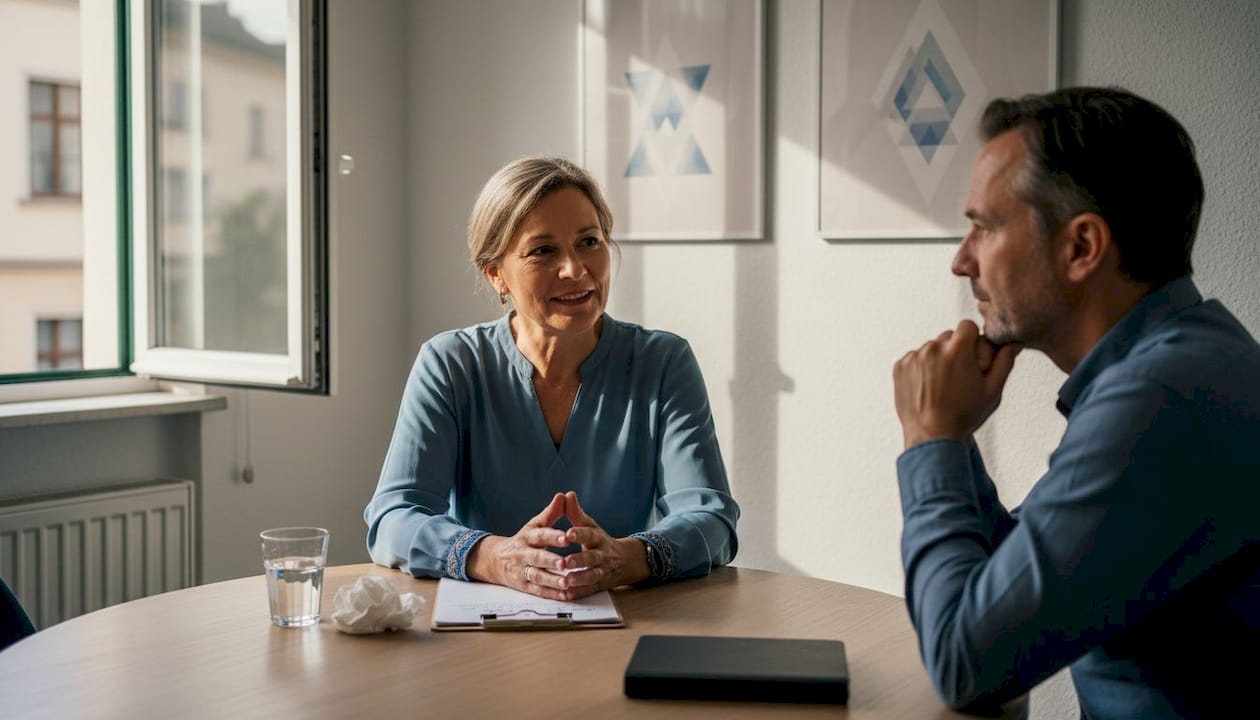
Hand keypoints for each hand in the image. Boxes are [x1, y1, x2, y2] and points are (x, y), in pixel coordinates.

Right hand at [465, 493, 570, 600]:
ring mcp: (522, 571)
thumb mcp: (534, 525)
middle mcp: (523, 554)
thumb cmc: (523, 540)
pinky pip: (538, 591)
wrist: (495, 560)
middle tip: (565, 562)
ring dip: (552, 580)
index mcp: (527, 537)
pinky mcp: (524, 586)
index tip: (567, 537)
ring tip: (567, 582)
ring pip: (537, 576)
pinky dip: (551, 594)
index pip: (540, 535)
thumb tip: (563, 495)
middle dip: (550, 560)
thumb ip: (551, 513)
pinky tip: (565, 595)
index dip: (553, 536)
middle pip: (536, 558)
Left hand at [556, 491, 649, 598]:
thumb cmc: (600, 541)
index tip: (567, 534)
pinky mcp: (598, 585)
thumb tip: (567, 495)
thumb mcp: (590, 526)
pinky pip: (588, 590)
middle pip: (591, 558)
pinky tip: (566, 595)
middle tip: (565, 561)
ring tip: (566, 580)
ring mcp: (601, 571)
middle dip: (579, 560)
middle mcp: (602, 555)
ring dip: (579, 579)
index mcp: (598, 538)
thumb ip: (576, 513)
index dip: (579, 534)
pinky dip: (578, 593)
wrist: (626, 562)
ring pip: (592, 576)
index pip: (589, 534)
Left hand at [893, 320, 1019, 448]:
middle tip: (961, 377)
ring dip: (939, 360)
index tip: (974, 362)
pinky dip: (922, 368)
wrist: (932, 436)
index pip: (968, 326)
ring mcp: (913, 357)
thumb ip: (1004, 361)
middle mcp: (932, 348)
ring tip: (943, 386)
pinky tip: (929, 388)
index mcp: (957, 349)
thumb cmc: (964, 415)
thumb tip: (1013, 343)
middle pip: (949, 336)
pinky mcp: (899, 366)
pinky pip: (915, 358)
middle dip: (957, 351)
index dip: (975, 343)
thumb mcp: (993, 389)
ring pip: (932, 348)